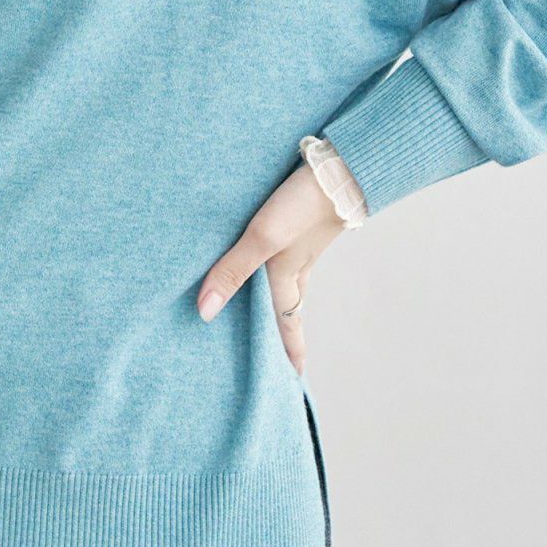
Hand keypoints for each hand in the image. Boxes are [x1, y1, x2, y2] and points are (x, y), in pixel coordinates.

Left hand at [196, 162, 348, 374]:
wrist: (342, 167)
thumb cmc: (303, 206)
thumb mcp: (263, 238)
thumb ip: (232, 271)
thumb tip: (205, 313)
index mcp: (289, 275)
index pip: (288, 324)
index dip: (290, 352)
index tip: (295, 379)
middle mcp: (298, 263)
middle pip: (290, 304)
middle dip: (285, 329)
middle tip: (283, 352)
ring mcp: (302, 241)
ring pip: (289, 276)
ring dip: (280, 294)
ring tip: (268, 305)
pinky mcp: (302, 218)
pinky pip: (287, 250)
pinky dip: (277, 260)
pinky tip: (269, 248)